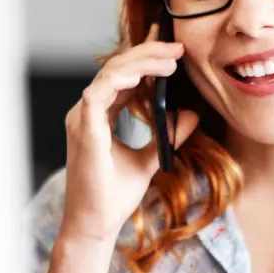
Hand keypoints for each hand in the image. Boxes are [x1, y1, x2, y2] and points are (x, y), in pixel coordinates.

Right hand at [60, 22, 199, 244]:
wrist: (96, 225)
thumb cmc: (113, 197)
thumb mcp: (150, 160)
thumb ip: (166, 136)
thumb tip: (191, 115)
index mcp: (98, 116)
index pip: (121, 76)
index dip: (144, 57)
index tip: (170, 47)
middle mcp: (87, 113)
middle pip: (116, 68)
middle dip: (148, 53)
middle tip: (177, 47)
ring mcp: (83, 119)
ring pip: (110, 72)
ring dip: (142, 62)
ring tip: (171, 59)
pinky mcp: (84, 129)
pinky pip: (101, 91)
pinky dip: (123, 78)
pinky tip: (147, 75)